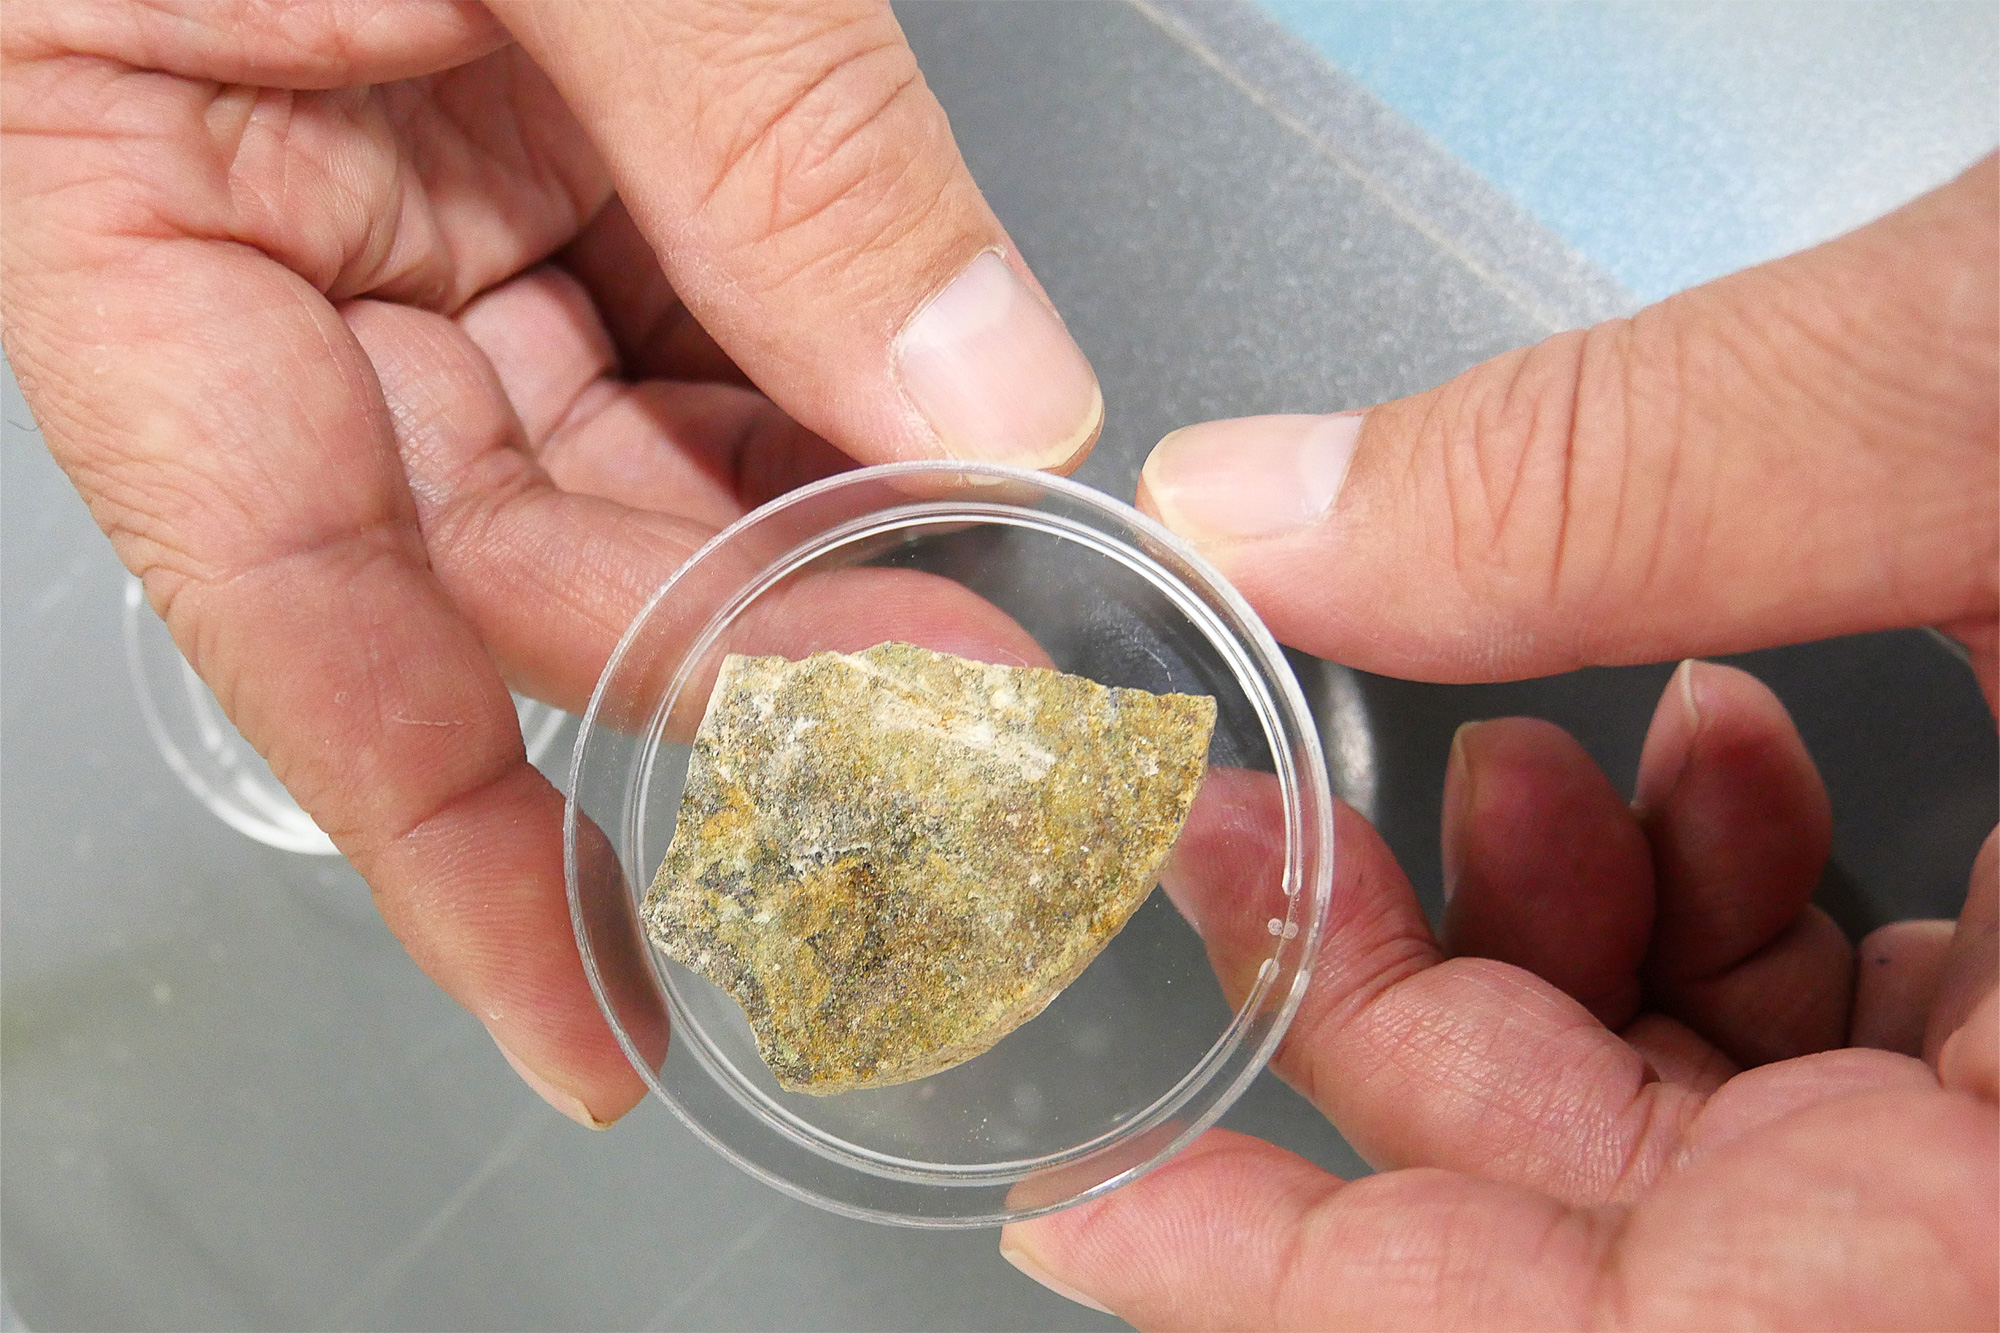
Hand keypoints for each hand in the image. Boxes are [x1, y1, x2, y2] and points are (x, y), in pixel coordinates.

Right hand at [1, 1, 1099, 1126]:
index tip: (590, 1023)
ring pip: (606, 454)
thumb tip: (983, 404)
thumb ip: (766, 143)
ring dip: (794, 541)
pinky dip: (803, 397)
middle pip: (500, 548)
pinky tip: (921, 460)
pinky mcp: (521, 142)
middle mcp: (260, 246)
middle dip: (731, 653)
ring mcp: (398, 201)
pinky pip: (670, 324)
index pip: (296, 614)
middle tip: (955, 737)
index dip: (449, 845)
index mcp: (116, 210)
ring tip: (977, 629)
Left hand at [1001, 159, 1995, 1326]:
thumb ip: (1641, 470)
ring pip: (1744, 1142)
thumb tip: (1277, 498)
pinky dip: (1728, 905)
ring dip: (1568, 952)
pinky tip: (1677, 735)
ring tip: (1500, 767)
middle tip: (1260, 853)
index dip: (1347, 1301)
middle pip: (1650, 1239)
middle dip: (1423, 1045)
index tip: (1119, 1214)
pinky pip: (1866, 1052)